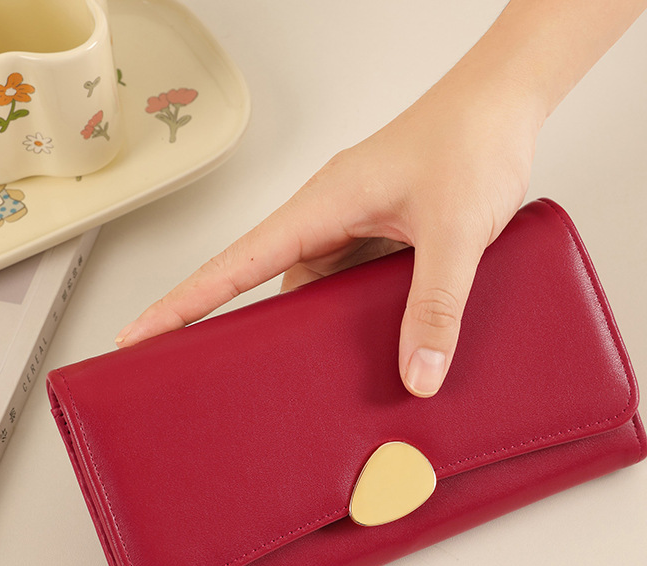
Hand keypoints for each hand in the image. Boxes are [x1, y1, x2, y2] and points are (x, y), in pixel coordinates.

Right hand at [116, 67, 543, 396]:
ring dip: (311, 329)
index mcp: (322, 206)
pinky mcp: (382, 238)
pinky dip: (352, 318)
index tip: (140, 336)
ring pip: (314, 290)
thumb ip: (436, 305)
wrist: (506, 104)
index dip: (182, 304)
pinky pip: (351, 286)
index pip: (233, 264)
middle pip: (266, 283)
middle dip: (243, 329)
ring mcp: (356, 229)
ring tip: (304, 378)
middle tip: (219, 377)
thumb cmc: (472, 141)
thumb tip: (418, 372)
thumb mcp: (455, 233)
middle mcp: (330, 219)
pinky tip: (369, 348)